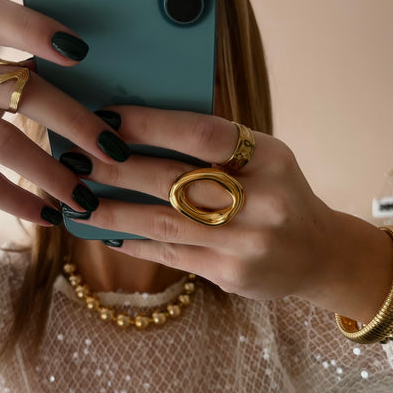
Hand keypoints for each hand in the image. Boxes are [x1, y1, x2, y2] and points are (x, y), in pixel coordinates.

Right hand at [0, 0, 129, 224]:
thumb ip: (6, 72)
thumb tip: (82, 82)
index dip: (33, 28)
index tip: (79, 50)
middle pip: (17, 87)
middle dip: (73, 120)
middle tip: (114, 148)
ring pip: (2, 140)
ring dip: (51, 173)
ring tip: (85, 197)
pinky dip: (18, 201)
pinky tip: (48, 216)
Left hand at [80, 105, 340, 301]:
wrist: (319, 254)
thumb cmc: (281, 195)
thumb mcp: (265, 159)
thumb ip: (217, 147)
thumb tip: (140, 130)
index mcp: (269, 158)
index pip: (203, 134)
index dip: (151, 125)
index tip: (108, 118)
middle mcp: (261, 200)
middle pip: (174, 181)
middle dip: (116, 169)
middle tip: (74, 160)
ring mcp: (246, 243)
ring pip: (164, 223)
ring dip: (113, 212)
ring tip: (75, 202)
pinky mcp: (230, 274)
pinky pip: (171, 255)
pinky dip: (135, 242)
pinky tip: (106, 233)